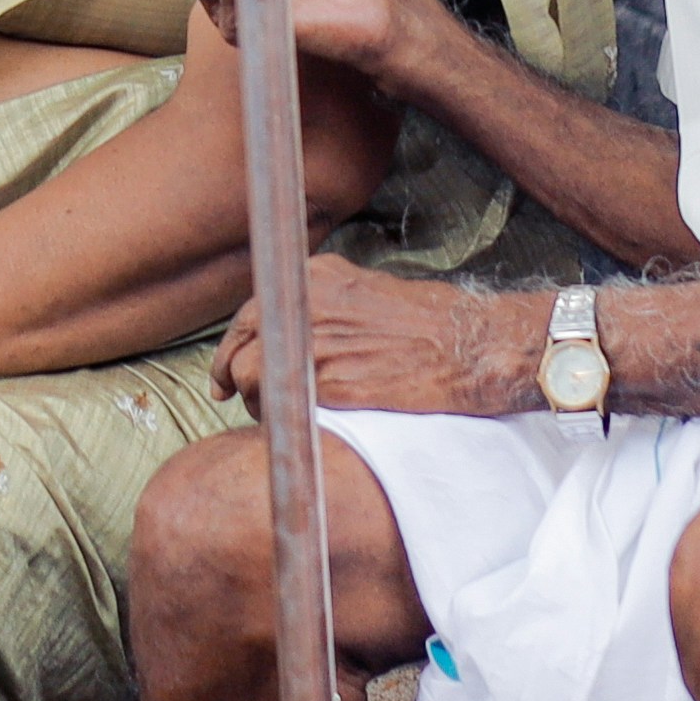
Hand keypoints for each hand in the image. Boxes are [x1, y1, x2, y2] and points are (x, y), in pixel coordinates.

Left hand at [214, 254, 535, 416]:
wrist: (473, 344)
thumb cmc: (434, 324)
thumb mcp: (371, 294)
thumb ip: (328, 307)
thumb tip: (298, 332)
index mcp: (319, 276)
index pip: (252, 309)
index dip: (235, 343)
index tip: (228, 368)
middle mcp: (309, 301)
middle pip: (240, 339)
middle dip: (229, 371)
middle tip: (227, 395)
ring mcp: (316, 340)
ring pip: (249, 374)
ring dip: (255, 399)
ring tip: (274, 414)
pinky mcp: (329, 380)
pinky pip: (278, 403)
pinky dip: (276, 417)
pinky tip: (294, 424)